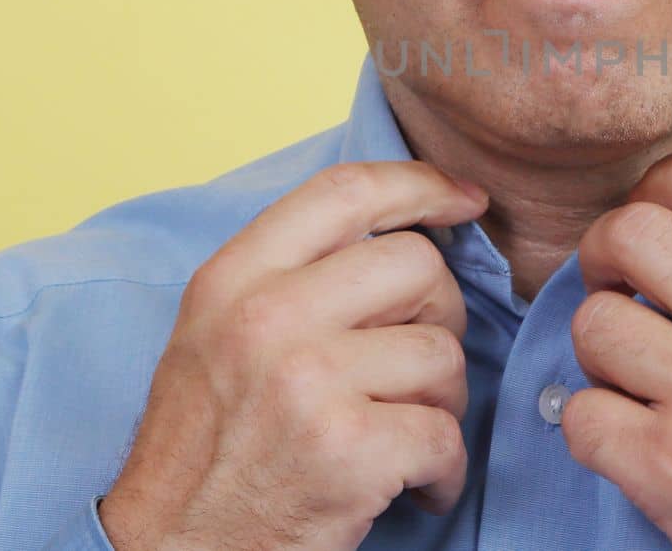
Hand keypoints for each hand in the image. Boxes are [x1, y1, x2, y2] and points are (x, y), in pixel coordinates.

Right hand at [97, 161, 488, 550]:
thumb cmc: (206, 445)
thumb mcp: (218, 331)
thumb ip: (292, 274)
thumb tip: (403, 230)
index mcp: (234, 278)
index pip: (347, 191)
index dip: (421, 185)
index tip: (465, 201)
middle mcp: (268, 317)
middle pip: (418, 266)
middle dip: (437, 317)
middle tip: (412, 371)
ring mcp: (307, 381)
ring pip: (442, 352)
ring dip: (440, 403)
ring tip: (400, 434)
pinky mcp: (348, 449)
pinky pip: (446, 434)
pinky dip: (443, 470)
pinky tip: (412, 486)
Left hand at [562, 151, 671, 550]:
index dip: (667, 181)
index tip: (659, 208)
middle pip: (633, 233)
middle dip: (605, 250)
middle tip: (616, 279)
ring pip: (594, 323)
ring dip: (599, 345)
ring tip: (629, 369)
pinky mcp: (666, 466)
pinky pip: (580, 415)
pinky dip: (592, 425)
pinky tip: (626, 432)